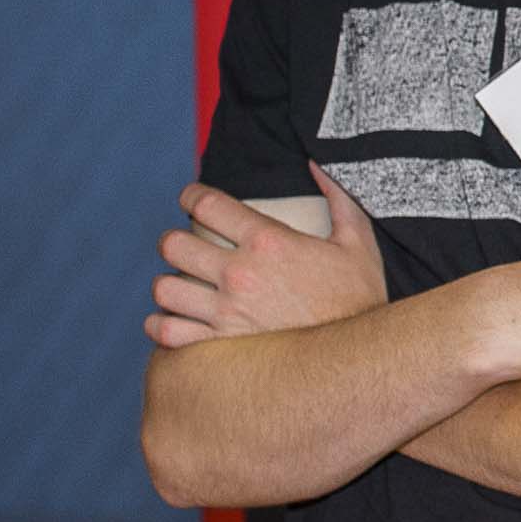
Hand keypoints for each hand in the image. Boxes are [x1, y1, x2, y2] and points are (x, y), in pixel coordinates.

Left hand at [147, 168, 385, 346]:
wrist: (358, 357)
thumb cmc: (359, 297)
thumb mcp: (357, 242)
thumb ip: (338, 198)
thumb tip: (315, 164)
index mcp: (268, 242)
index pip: (207, 204)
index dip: (192, 195)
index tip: (190, 198)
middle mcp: (239, 274)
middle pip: (173, 244)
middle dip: (175, 240)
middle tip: (185, 245)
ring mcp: (226, 313)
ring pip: (163, 289)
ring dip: (168, 283)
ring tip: (180, 284)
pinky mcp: (219, 346)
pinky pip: (166, 332)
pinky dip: (161, 324)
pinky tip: (174, 319)